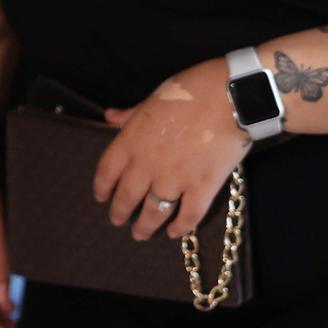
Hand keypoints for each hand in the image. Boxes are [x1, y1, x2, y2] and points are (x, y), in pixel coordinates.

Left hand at [93, 61, 251, 241]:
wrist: (227, 98)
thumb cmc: (187, 92)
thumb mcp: (151, 99)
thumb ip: (129, 115)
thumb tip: (109, 116)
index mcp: (131, 141)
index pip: (107, 172)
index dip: (102, 188)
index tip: (101, 197)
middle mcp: (147, 165)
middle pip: (126, 197)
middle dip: (119, 212)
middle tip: (118, 221)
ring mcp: (174, 180)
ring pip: (153, 212)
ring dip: (145, 226)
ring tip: (141, 235)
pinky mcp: (202, 188)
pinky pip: (188, 216)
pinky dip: (180, 228)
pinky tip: (174, 233)